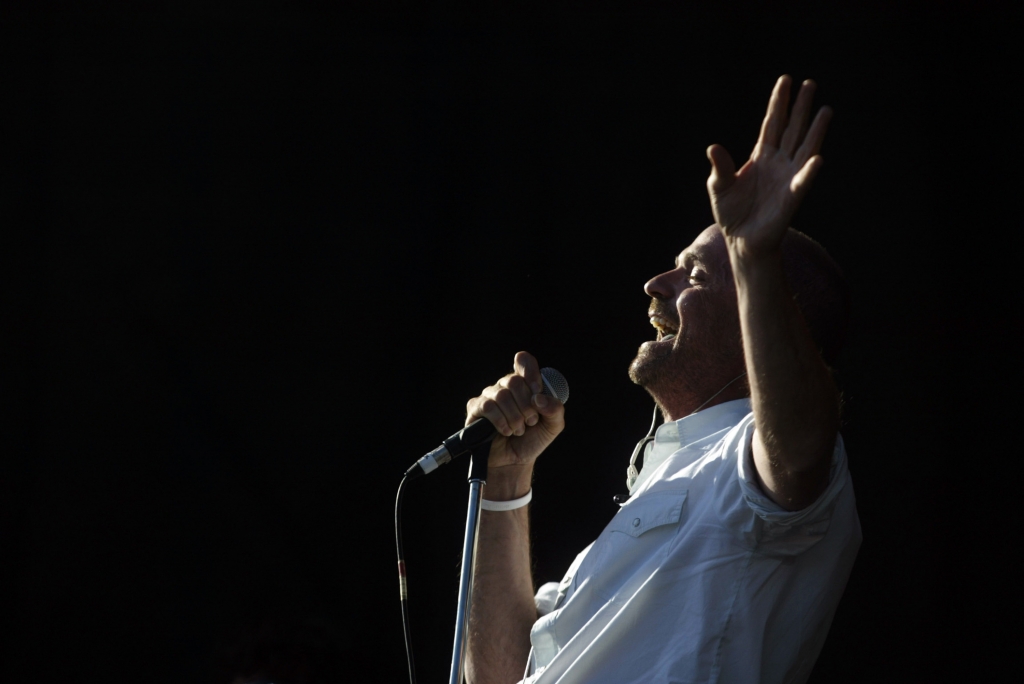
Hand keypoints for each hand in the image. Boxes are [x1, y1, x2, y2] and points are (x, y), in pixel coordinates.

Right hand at [465, 351, 564, 470]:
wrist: (515, 462)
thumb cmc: (533, 439)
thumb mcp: (553, 425)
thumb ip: (555, 409)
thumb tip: (539, 398)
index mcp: (524, 384)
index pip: (524, 361)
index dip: (531, 373)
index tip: (537, 391)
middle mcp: (505, 386)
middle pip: (514, 381)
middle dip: (526, 405)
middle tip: (531, 421)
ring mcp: (489, 396)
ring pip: (501, 395)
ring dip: (514, 417)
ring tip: (519, 430)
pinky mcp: (476, 409)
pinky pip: (488, 407)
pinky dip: (501, 421)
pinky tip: (506, 431)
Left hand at [707, 75, 831, 257]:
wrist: (741, 239)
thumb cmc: (731, 212)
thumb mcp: (719, 186)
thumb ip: (720, 167)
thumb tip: (713, 147)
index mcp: (761, 155)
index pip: (772, 123)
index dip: (778, 103)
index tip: (786, 80)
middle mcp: (778, 162)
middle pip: (792, 128)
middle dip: (800, 107)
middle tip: (811, 83)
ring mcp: (787, 177)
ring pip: (805, 148)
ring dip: (815, 130)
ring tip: (826, 110)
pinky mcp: (791, 197)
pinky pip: (802, 182)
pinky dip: (809, 171)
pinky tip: (818, 159)